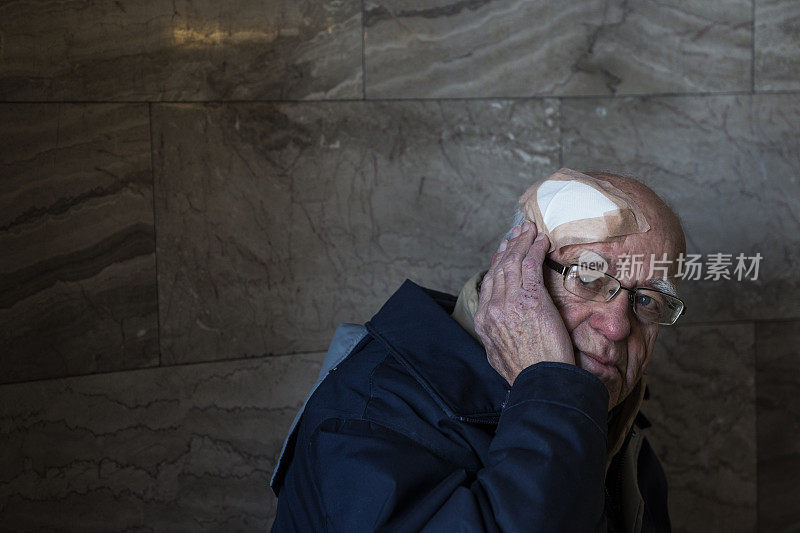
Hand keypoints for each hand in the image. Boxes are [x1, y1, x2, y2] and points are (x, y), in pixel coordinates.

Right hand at [474, 221, 574, 385]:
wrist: (540, 382)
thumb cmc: (527, 374)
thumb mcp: (499, 357)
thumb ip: (496, 338)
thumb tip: (499, 332)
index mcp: (483, 321)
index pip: (488, 283)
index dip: (496, 264)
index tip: (503, 252)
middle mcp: (492, 308)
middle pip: (499, 269)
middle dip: (508, 247)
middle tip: (517, 232)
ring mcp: (510, 302)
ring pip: (513, 262)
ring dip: (522, 242)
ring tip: (529, 229)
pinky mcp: (531, 298)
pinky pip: (531, 265)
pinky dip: (535, 249)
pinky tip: (541, 240)